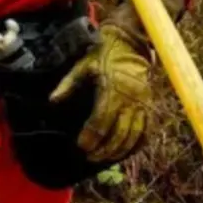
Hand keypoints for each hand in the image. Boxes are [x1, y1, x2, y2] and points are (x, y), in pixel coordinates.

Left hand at [49, 23, 151, 163]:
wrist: (130, 43)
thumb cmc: (103, 54)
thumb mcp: (83, 65)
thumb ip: (68, 84)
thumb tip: (53, 101)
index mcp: (112, 89)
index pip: (101, 120)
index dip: (91, 136)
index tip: (81, 146)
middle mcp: (130, 99)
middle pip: (119, 132)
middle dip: (104, 148)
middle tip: (91, 157)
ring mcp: (142, 103)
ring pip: (134, 135)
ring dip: (120, 150)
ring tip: (105, 158)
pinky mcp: (149, 104)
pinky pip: (146, 129)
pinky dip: (137, 143)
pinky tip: (127, 152)